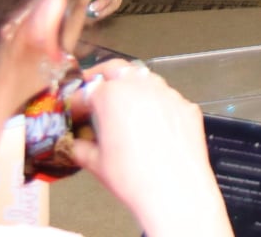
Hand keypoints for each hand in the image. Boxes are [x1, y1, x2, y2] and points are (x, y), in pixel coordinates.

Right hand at [69, 61, 232, 236]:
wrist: (175, 191)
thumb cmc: (136, 178)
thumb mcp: (96, 164)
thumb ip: (80, 148)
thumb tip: (75, 146)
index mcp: (112, 97)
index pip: (86, 90)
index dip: (76, 101)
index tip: (74, 110)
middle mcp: (141, 88)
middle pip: (116, 69)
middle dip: (101, 76)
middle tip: (94, 90)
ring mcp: (167, 94)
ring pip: (145, 78)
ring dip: (131, 85)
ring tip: (122, 102)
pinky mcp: (186, 106)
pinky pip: (167, 97)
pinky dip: (155, 103)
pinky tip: (150, 120)